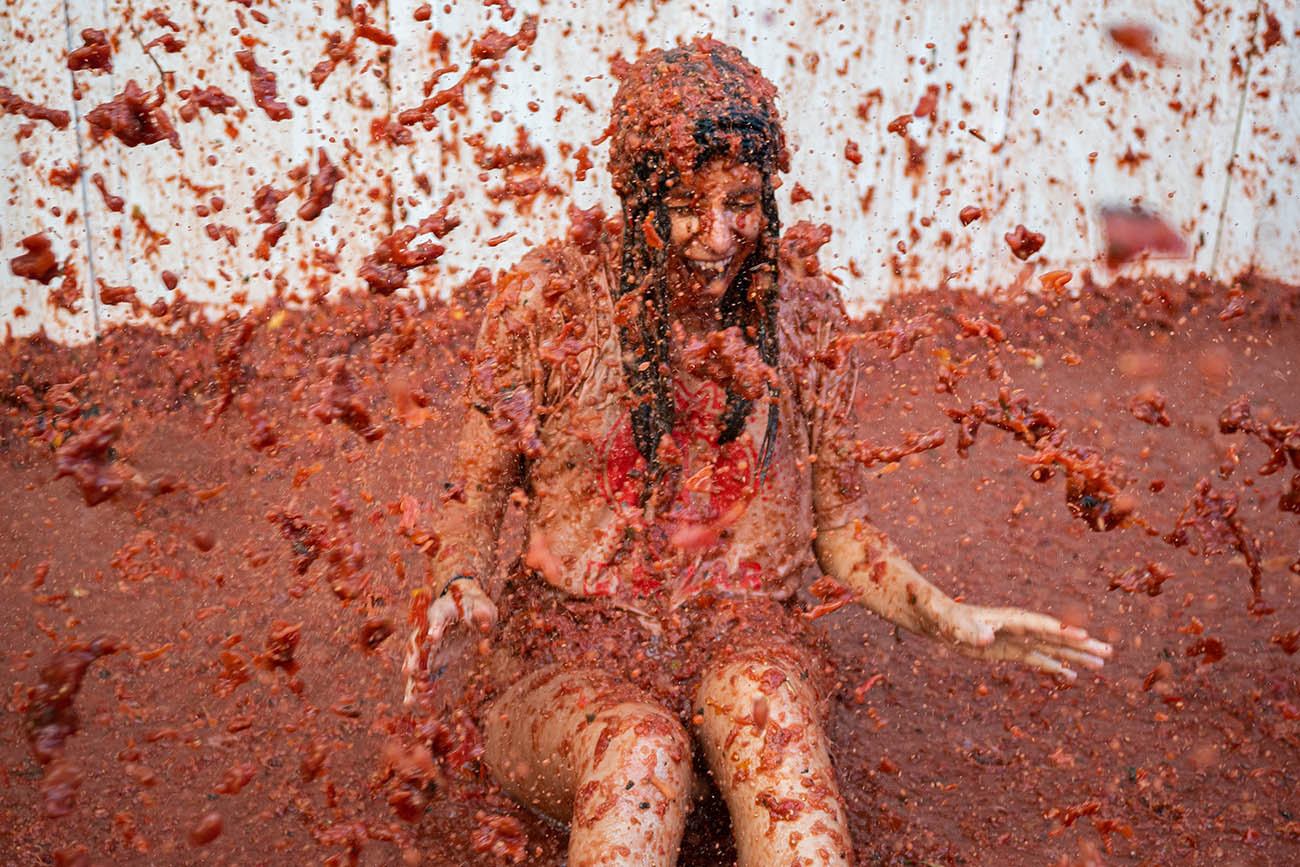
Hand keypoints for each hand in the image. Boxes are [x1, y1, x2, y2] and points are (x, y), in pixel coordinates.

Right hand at [403, 577, 497, 703]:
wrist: (466, 605)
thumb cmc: (473, 604)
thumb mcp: (482, 606)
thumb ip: (483, 616)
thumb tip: (486, 627)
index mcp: (439, 612)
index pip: (435, 620)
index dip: (434, 629)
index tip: (432, 639)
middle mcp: (428, 630)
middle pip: (417, 645)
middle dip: (414, 659)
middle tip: (410, 672)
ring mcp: (429, 646)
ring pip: (417, 664)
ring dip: (413, 681)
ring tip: (409, 701)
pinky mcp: (435, 657)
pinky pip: (427, 672)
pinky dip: (425, 686)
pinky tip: (424, 703)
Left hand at [921, 599, 1111, 681]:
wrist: (936, 618)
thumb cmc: (942, 616)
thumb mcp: (952, 623)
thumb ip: (968, 629)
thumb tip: (986, 638)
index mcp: (1008, 619)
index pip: (1040, 625)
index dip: (1061, 631)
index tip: (1085, 637)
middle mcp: (1018, 627)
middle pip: (1055, 635)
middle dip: (1081, 644)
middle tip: (1109, 652)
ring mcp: (1016, 639)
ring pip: (1052, 648)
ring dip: (1075, 656)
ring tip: (1102, 663)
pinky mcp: (1010, 650)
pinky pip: (1038, 659)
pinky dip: (1055, 667)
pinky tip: (1073, 676)